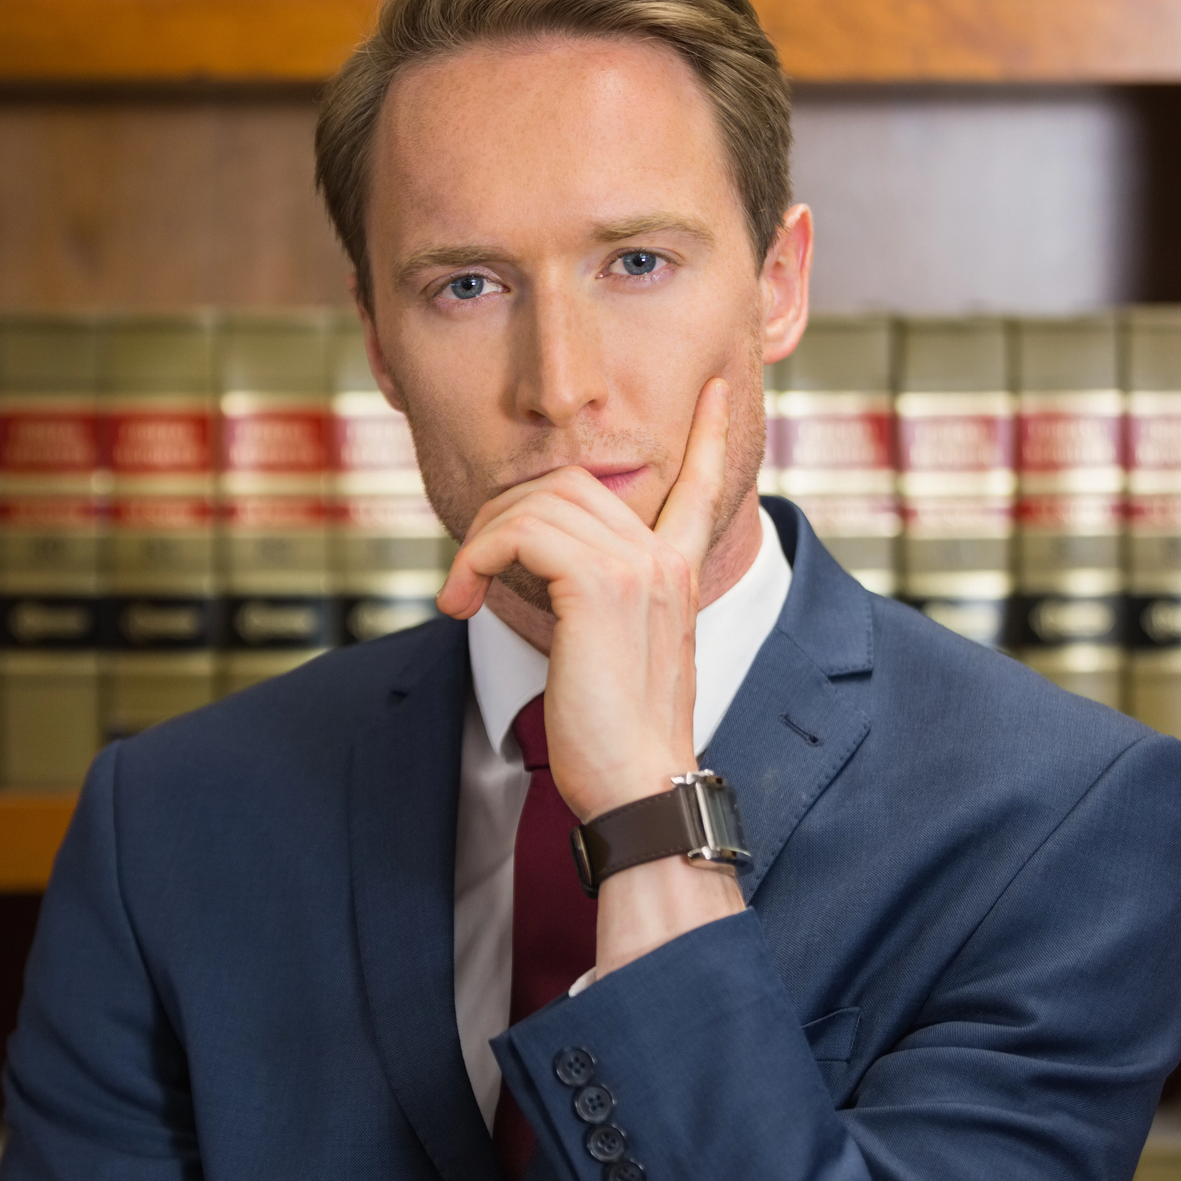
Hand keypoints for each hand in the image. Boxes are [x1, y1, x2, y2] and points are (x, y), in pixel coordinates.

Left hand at [436, 377, 731, 820]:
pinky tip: (461, 600)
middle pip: (571, 482)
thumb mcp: (617, 656)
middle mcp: (664, 559)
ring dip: (480, 539)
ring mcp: (636, 566)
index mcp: (680, 573)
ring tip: (462, 592)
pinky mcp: (597, 584)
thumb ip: (600, 602)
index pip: (704, 485)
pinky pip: (517, 531)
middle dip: (505, 513)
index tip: (718, 391)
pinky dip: (474, 558)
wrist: (638, 788)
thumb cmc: (616, 741)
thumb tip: (541, 570)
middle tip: (472, 572)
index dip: (711, 434)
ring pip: (537, 500)